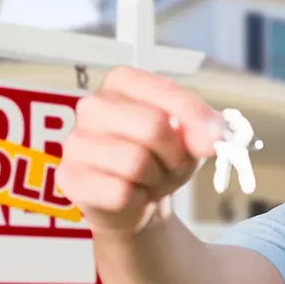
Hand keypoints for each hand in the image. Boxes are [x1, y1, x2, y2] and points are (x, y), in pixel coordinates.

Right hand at [56, 66, 224, 235]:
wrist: (136, 201)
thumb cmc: (161, 158)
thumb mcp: (191, 138)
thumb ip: (204, 128)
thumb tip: (215, 135)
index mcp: (122, 82)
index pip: (166, 91)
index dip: (196, 117)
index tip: (215, 139)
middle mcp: (93, 105)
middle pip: (153, 126)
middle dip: (174, 154)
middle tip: (172, 164)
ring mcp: (76, 141)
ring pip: (135, 162)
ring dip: (156, 179)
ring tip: (149, 179)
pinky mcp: (69, 177)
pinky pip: (119, 192)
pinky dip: (137, 200)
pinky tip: (131, 195)